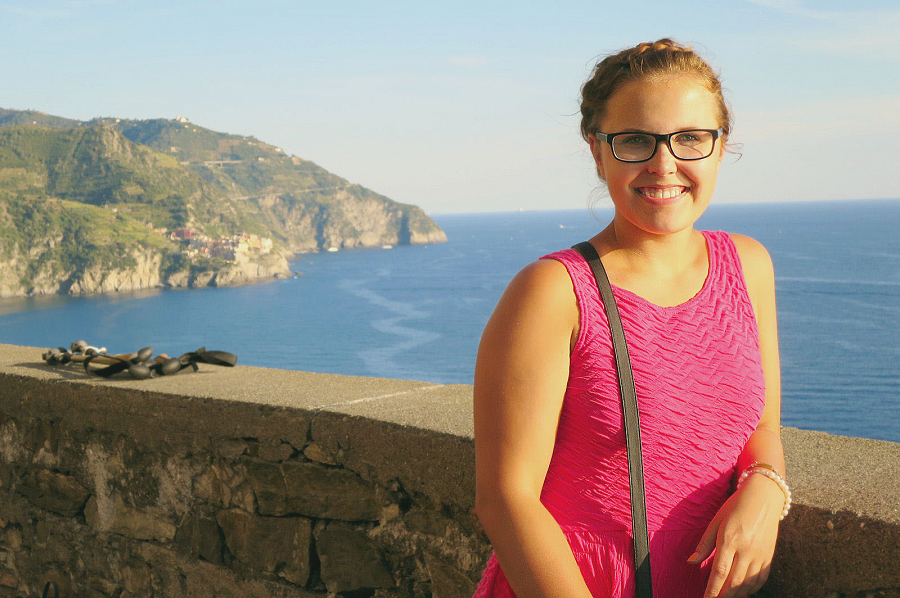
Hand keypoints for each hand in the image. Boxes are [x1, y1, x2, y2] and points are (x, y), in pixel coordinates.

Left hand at [688, 475, 783, 596]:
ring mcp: (760, 554)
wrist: (764, 497)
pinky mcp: (769, 556)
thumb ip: (705, 543)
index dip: (712, 589)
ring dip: (735, 594)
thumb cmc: (736, 506)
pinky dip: (751, 589)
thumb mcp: (717, 521)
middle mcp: (746, 549)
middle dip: (722, 596)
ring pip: (747, 583)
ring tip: (725, 597)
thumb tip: (691, 562)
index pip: (719, 572)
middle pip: (733, 582)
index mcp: (730, 539)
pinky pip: (760, 579)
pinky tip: (742, 591)